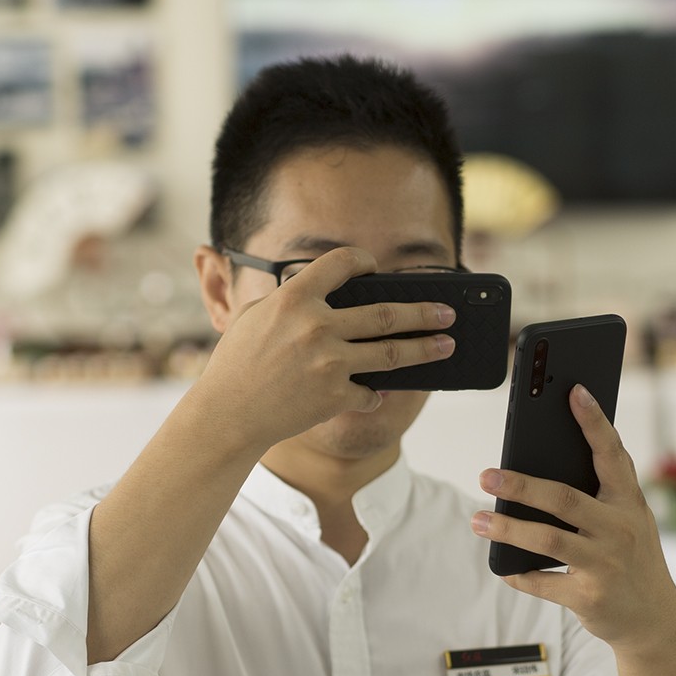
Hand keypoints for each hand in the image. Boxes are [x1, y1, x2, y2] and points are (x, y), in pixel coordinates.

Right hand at [188, 247, 457, 456]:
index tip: (376, 267)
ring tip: (447, 343)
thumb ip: (289, 299)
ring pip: (392, 352)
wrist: (227, 414)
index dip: (364, 261)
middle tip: (447, 312)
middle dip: (424, 312)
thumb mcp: (254, 316)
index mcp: (295, 298)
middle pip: (387, 314)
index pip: (342, 263)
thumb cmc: (236, 363)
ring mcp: (330, 363)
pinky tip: (378, 391)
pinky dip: (373, 393)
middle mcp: (318, 326)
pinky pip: (369, 391)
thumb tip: (324, 289)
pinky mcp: (335, 395)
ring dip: (426, 347)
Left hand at [469, 385, 675, 653]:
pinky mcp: (590, 597)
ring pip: (547, 540)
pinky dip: (518, 573)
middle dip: (521, 486)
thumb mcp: (627, 520)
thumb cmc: (630, 556)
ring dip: (507, 529)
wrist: (654, 619)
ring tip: (478, 520)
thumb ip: (597, 494)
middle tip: (485, 475)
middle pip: (564, 499)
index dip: (594, 422)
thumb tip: (535, 465)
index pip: (612, 454)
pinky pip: (542, 582)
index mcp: (629, 502)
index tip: (574, 391)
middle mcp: (621, 529)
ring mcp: (606, 564)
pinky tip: (503, 566)